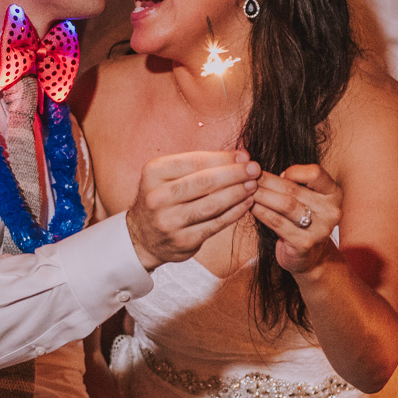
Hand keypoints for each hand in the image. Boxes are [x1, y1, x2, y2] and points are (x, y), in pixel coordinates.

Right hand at [124, 151, 260, 269]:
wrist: (142, 236)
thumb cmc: (164, 198)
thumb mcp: (168, 175)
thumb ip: (199, 165)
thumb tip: (240, 157)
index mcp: (154, 173)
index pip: (195, 161)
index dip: (223, 158)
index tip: (244, 156)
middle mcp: (157, 197)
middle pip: (204, 182)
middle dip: (235, 174)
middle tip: (255, 169)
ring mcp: (169, 221)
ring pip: (212, 205)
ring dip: (237, 193)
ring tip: (253, 185)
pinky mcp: (182, 241)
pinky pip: (215, 224)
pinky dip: (234, 213)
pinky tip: (246, 204)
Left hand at [250, 163, 340, 273]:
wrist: (310, 257)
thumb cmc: (302, 221)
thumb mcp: (306, 199)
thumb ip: (294, 183)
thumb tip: (259, 168)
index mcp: (334, 194)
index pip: (315, 173)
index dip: (293, 171)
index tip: (277, 174)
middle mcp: (332, 211)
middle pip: (293, 189)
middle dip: (267, 181)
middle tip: (247, 176)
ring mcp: (320, 229)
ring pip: (285, 204)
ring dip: (262, 195)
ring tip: (247, 189)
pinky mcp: (305, 243)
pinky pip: (278, 222)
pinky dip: (262, 212)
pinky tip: (251, 206)